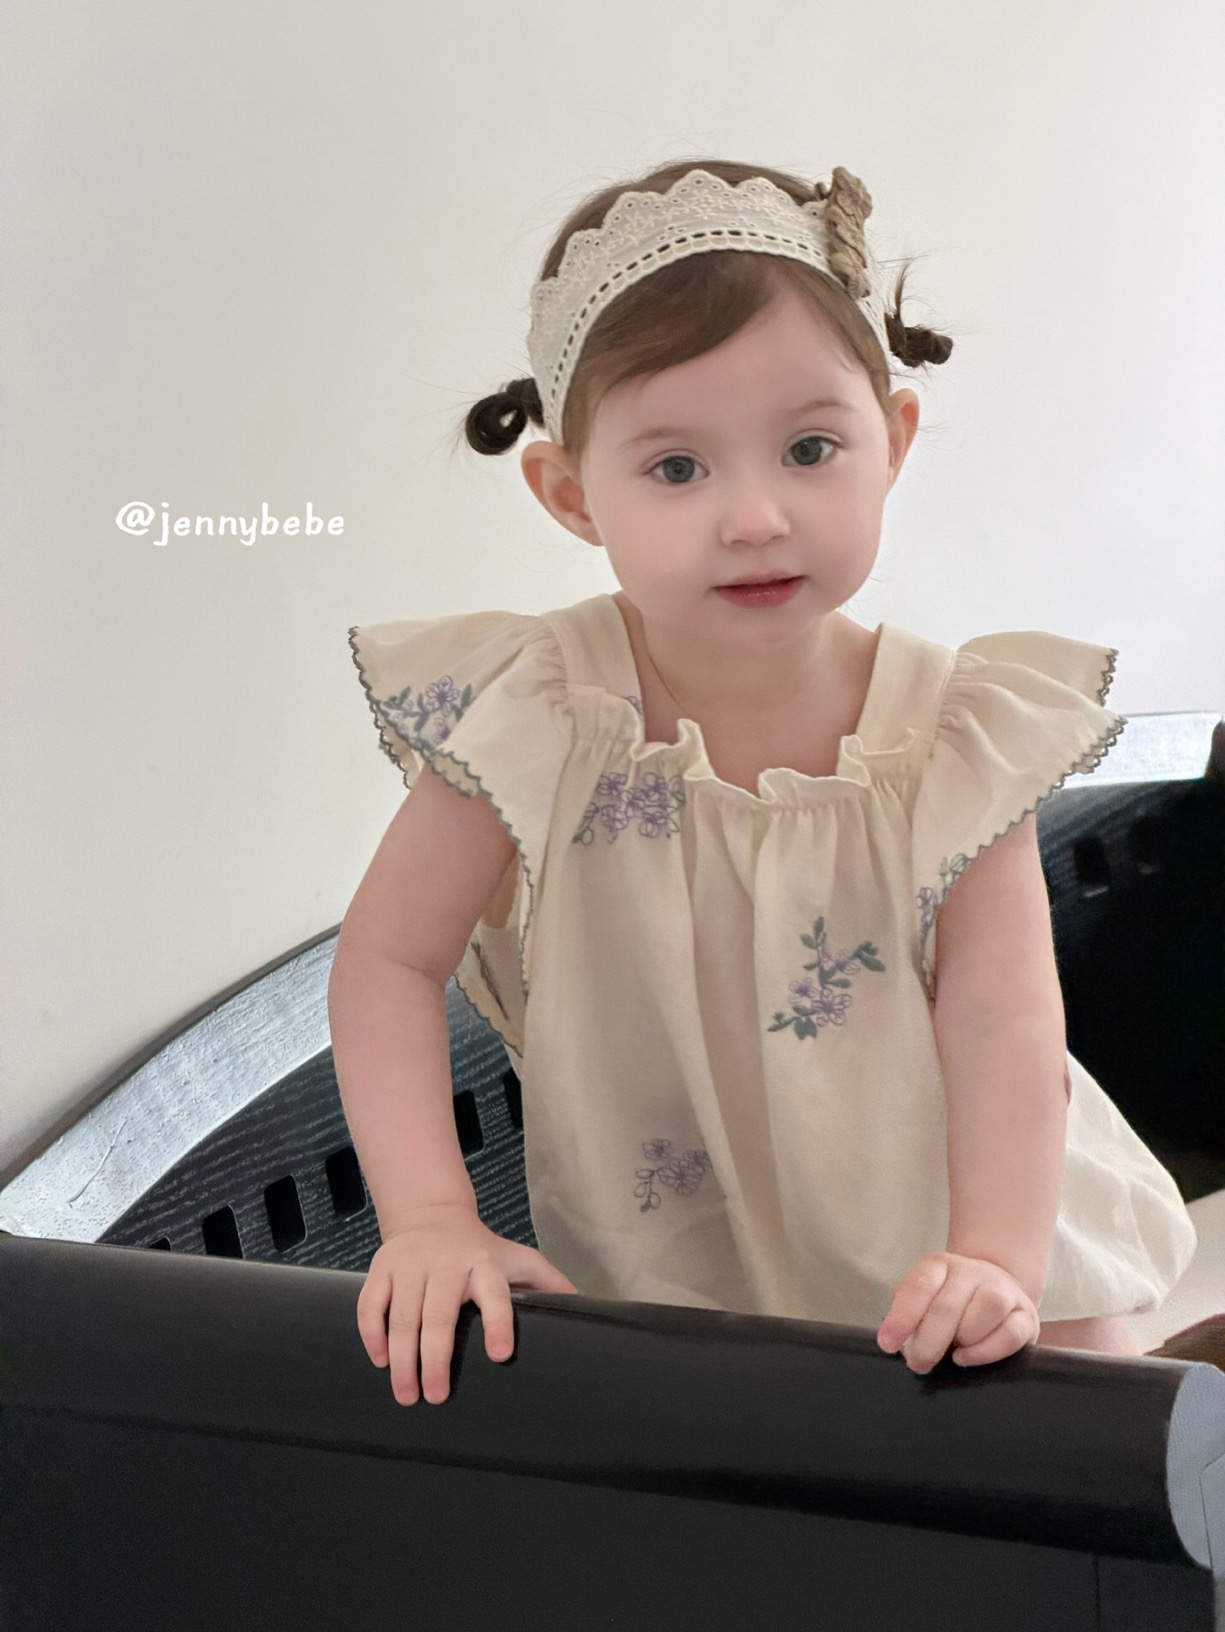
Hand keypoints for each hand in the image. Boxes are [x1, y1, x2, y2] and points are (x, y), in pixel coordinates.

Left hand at [876, 1251, 1039, 1372]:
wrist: (995, 1285)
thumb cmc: (949, 1301)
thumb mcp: (924, 1299)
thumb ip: (908, 1317)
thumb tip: (895, 1343)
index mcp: (939, 1265)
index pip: (919, 1286)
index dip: (901, 1318)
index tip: (888, 1344)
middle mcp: (971, 1272)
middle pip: (948, 1305)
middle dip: (928, 1341)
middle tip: (918, 1363)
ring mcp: (1002, 1290)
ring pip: (988, 1307)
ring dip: (964, 1337)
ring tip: (952, 1353)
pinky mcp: (1025, 1315)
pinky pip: (1010, 1333)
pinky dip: (986, 1351)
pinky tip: (966, 1358)